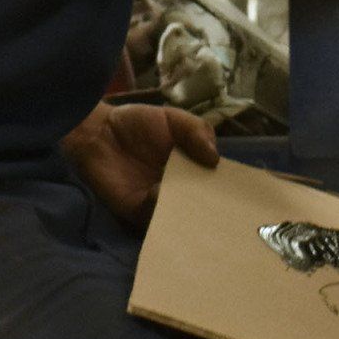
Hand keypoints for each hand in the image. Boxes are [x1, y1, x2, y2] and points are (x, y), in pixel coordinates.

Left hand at [60, 101, 218, 228]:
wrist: (97, 131)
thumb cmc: (136, 124)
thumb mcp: (172, 119)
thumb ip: (197, 131)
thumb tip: (215, 160)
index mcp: (192, 169)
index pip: (215, 185)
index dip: (227, 190)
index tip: (241, 196)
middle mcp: (179, 190)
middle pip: (201, 206)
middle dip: (212, 209)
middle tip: (223, 210)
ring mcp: (159, 204)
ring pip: (180, 217)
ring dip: (188, 213)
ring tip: (196, 206)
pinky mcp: (138, 212)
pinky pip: (154, 219)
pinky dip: (160, 210)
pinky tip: (161, 193)